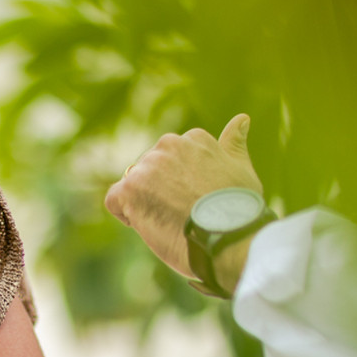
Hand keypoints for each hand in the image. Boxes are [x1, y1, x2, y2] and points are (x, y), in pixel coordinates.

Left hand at [104, 113, 262, 278]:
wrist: (227, 237)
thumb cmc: (238, 210)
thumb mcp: (241, 170)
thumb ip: (234, 144)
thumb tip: (242, 119)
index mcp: (195, 138)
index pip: (175, 160)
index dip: (182, 186)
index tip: (196, 202)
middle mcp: (169, 145)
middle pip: (152, 171)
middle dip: (161, 192)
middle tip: (184, 214)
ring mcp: (148, 165)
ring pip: (135, 186)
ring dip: (146, 204)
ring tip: (171, 220)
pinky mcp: (130, 188)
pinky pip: (115, 200)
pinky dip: (127, 215)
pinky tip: (151, 224)